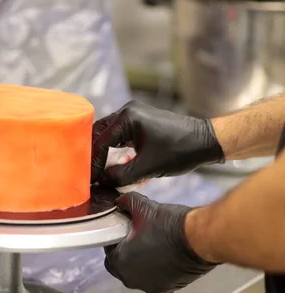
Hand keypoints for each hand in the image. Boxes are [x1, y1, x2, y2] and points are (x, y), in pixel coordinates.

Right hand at [91, 101, 223, 185]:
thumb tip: (101, 181)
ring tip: (98, 172)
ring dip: (103, 153)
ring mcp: (135, 114)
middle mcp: (128, 111)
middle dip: (93, 155)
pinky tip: (114, 165)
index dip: (92, 164)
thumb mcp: (147, 168)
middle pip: (99, 134)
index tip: (87, 180)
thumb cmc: (181, 151)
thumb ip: (120, 176)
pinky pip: (120, 135)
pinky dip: (114, 150)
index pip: (99, 142)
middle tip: (88, 175)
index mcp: (128, 117)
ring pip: (109, 135)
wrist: (206, 141)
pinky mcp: (141, 122)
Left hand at [105, 193, 216, 292]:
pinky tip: (166, 255)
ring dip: (142, 262)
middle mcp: (132, 279)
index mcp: (121, 262)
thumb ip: (126, 203)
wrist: (200, 239)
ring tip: (153, 245)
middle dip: (127, 252)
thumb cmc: (170, 226)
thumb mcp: (143, 207)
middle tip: (138, 237)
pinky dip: (157, 269)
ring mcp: (151, 286)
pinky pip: (156, 278)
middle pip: (122, 265)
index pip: (109, 250)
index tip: (126, 230)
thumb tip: (120, 201)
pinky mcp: (169, 288)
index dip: (117, 239)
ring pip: (139, 273)